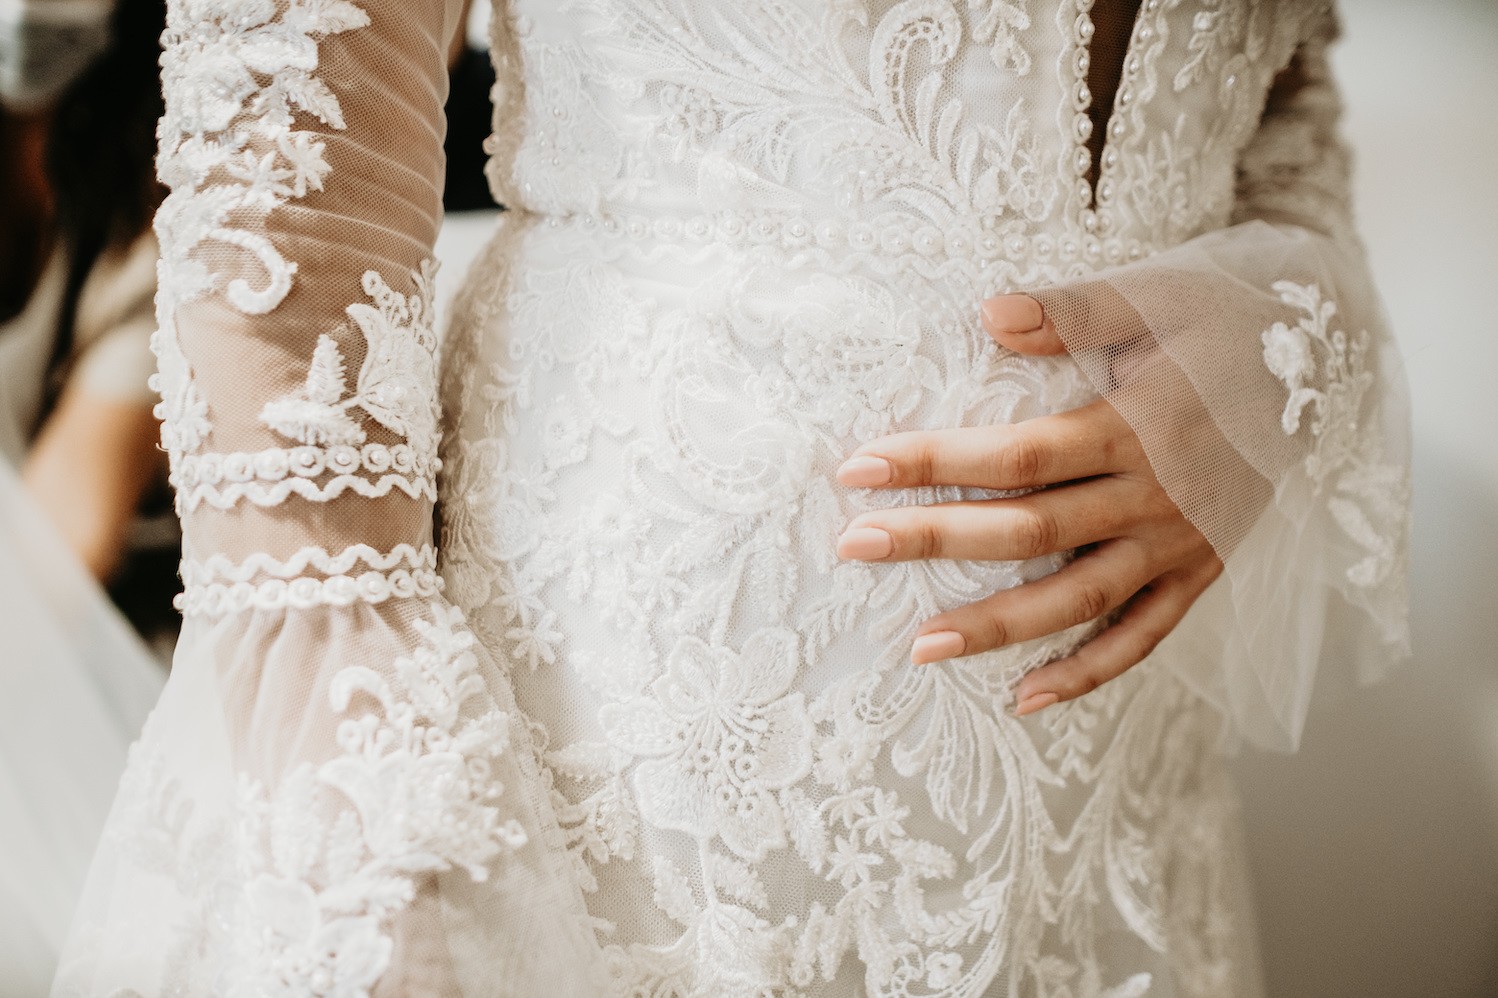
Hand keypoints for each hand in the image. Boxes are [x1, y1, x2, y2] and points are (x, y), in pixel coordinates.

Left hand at [833, 293, 1224, 717]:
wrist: (1325, 365)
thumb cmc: (1222, 325)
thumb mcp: (1157, 299)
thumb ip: (1074, 312)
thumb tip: (989, 312)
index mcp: (1133, 426)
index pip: (1017, 455)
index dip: (935, 462)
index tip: (858, 471)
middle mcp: (1152, 496)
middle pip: (1030, 530)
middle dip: (936, 538)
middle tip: (853, 547)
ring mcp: (1177, 545)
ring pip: (1079, 599)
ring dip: (999, 627)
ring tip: (921, 647)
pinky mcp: (1199, 574)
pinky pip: (1143, 637)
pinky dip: (1089, 673)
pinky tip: (1027, 699)